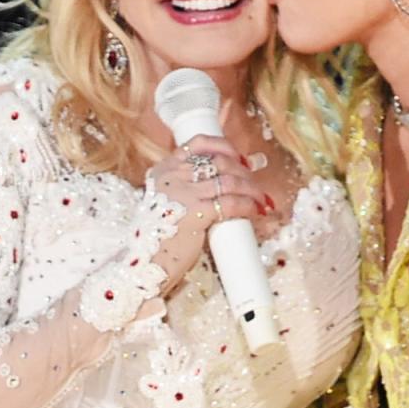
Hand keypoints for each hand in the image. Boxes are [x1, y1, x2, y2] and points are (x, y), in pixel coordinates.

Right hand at [147, 135, 268, 294]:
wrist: (145, 264)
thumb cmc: (160, 236)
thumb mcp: (168, 202)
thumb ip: (190, 187)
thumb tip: (233, 177)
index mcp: (165, 169)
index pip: (199, 143)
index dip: (226, 147)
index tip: (242, 159)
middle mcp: (173, 176)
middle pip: (220, 162)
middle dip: (245, 173)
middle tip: (257, 186)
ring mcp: (184, 193)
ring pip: (230, 181)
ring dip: (252, 189)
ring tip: (262, 200)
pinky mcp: (195, 213)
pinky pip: (231, 202)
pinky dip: (248, 204)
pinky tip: (256, 210)